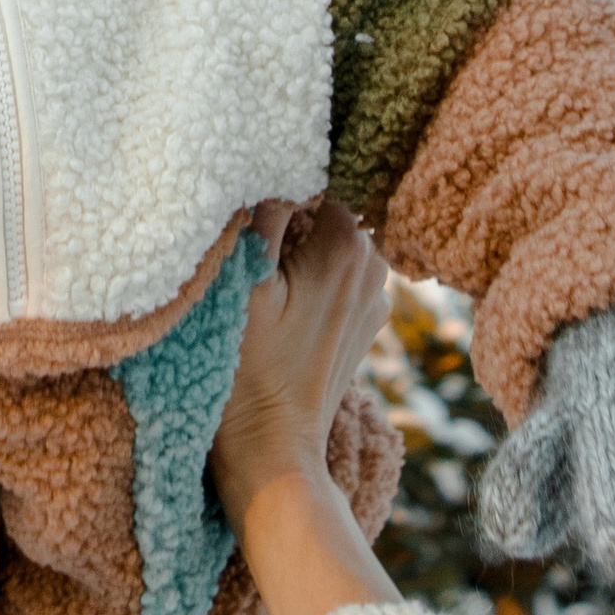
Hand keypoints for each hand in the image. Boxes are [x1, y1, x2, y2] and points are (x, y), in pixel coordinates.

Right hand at [211, 202, 398, 614]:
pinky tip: (273, 288)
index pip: (322, 172)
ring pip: (331, 238)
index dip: (281, 169)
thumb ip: (262, 217)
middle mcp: (373, 268)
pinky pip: (333, 271)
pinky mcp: (359, 322)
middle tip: (245, 220)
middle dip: (290, 202)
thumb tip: (270, 160)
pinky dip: (305, 268)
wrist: (273, 453)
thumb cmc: (247, 374)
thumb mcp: (241, 286)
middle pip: (329, 204)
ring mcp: (371, 298)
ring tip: (256, 255)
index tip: (248, 177)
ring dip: (297, 238)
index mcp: (348, 249)